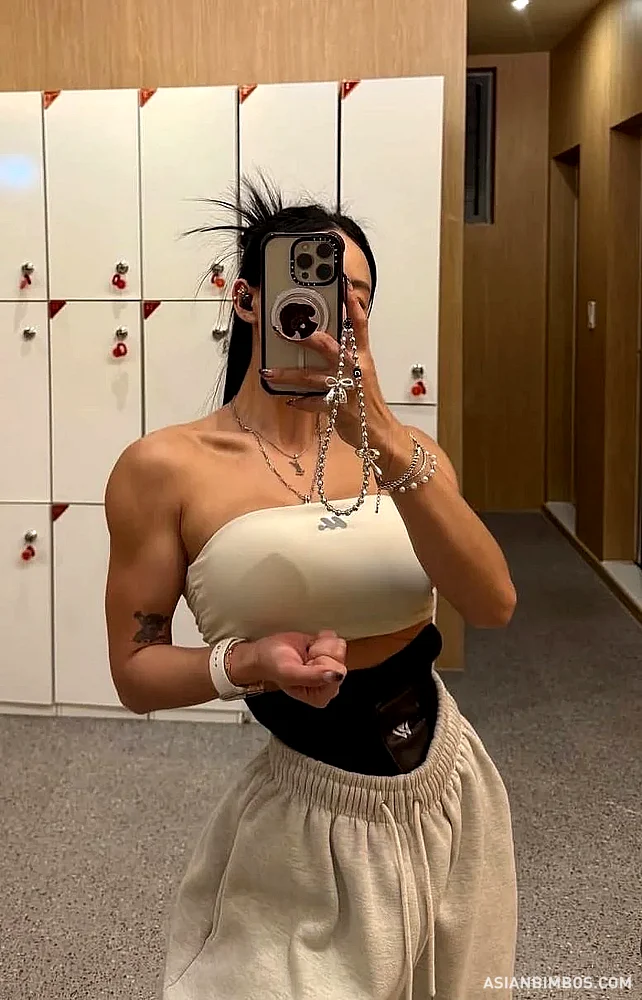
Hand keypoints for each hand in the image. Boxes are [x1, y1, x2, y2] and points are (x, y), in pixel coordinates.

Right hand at [231, 630, 346, 708]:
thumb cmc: (272, 664)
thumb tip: (335, 676)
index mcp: (320, 696)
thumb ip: (312, 677)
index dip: (320, 663)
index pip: (338, 673)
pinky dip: (320, 638)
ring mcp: (330, 668)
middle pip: (340, 659)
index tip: (305, 664)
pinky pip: (335, 639)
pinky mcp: (329, 654)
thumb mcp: (289, 672)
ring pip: (339, 647)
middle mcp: (328, 684)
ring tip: (305, 653)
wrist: (265, 652)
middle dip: (319, 653)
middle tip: (304, 658)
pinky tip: (309, 646)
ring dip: (319, 645)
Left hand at [261, 280, 391, 449]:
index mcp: (362, 358)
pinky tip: (290, 400)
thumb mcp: (362, 374)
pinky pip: (313, 402)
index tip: (342, 287)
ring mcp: (346, 388)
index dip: (352, 305)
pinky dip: (300, 402)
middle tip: (283, 331)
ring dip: (287, 374)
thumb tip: (325, 343)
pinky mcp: (338, 407)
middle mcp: (354, 369)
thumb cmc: (367, 402)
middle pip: (328, 346)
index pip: (359, 325)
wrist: (379, 431)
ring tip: (268, 373)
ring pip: (311, 376)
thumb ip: (346, 357)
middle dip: (305, 337)